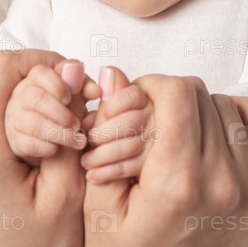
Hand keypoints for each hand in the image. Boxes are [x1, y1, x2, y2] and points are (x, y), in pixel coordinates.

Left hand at [0, 49, 96, 246]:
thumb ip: (69, 122)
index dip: (40, 60)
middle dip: (38, 80)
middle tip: (72, 100)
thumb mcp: (69, 188)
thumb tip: (73, 69)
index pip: (2, 69)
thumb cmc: (43, 245)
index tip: (70, 73)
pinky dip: (9, 106)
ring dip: (23, 92)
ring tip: (55, 116)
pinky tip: (33, 126)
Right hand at [5, 61, 89, 164]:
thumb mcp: (76, 93)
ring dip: (59, 133)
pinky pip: (29, 144)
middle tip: (78, 124)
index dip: (56, 85)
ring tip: (77, 139)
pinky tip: (60, 148)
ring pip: (33, 123)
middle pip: (35, 99)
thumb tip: (96, 91)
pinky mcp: (16, 140)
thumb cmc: (63, 107)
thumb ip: (85, 87)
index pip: (39, 73)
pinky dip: (48, 148)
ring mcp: (16, 118)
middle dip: (61, 113)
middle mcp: (22, 96)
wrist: (48, 130)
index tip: (70, 97)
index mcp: (36, 79)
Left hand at [81, 67, 153, 182]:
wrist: (102, 172)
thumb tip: (107, 71)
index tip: (97, 115)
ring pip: (133, 145)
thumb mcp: (104, 108)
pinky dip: (111, 171)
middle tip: (89, 139)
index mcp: (147, 97)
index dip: (115, 105)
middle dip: (106, 132)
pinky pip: (134, 167)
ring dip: (104, 155)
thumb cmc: (104, 130)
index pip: (134, 95)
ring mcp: (161, 143)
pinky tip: (95, 175)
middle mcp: (159, 117)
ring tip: (86, 161)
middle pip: (134, 120)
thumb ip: (109, 91)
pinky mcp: (157, 167)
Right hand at [84, 74, 247, 246]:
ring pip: (227, 107)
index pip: (178, 94)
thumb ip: (107, 133)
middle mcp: (220, 183)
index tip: (137, 98)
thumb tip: (113, 75)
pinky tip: (216, 123)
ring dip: (198, 106)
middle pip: (201, 95)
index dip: (152, 84)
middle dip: (169, 95)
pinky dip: (242, 116)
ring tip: (175, 126)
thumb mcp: (99, 203)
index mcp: (177, 182)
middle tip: (149, 114)